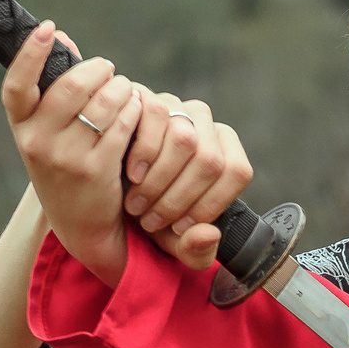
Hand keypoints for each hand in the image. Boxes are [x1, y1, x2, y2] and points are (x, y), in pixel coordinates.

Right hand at [2, 21, 137, 286]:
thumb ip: (53, 86)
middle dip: (97, 71)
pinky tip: (136, 110)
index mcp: (21, 126)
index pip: (16, 85)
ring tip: (125, 90)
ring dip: (120, 89)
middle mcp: (36, 142)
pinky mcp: (96, 171)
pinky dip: (133, 112)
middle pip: (70, 87)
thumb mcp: (50, 129)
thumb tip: (58, 35)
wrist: (82, 224)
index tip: (48, 28)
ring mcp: (65, 158)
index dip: (29, 54)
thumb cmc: (68, 164)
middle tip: (109, 70)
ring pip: (101, 104)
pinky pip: (121, 127)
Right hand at [122, 94, 253, 271]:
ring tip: (138, 205)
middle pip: (209, 160)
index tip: (180, 228)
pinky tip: (132, 176)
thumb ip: (197, 250)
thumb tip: (209, 234)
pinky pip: (157, 117)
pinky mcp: (149, 98)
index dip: (210, 204)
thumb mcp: (174, 241)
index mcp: (226, 153)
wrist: (112, 191)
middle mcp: (207, 125)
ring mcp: (179, 107)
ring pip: (185, 139)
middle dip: (178, 199)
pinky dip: (144, 154)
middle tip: (150, 222)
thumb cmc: (151, 214)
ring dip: (159, 181)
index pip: (236, 172)